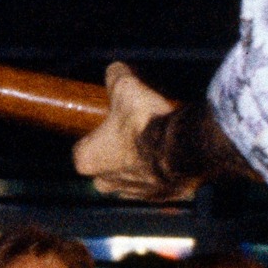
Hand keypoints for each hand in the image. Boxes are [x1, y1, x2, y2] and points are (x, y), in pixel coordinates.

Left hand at [72, 63, 188, 199]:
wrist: (185, 146)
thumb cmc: (146, 121)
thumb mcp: (126, 88)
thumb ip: (116, 78)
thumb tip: (114, 69)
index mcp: (88, 161)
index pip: (82, 151)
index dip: (95, 137)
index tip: (108, 125)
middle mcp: (107, 183)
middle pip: (104, 172)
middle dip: (115, 157)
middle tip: (132, 136)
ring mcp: (136, 193)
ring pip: (131, 182)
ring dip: (140, 167)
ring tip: (156, 145)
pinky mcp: (165, 197)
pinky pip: (160, 187)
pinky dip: (165, 175)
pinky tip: (175, 158)